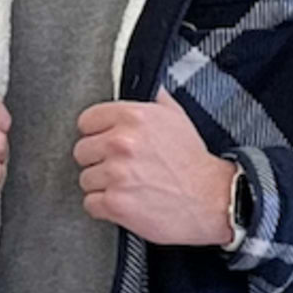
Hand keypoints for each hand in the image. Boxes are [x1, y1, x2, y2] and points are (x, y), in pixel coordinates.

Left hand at [74, 94, 241, 248]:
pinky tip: (124, 201)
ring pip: (85, 179)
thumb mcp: (177, 118)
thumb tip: (147, 85)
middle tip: (118, 167)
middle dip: (98, 160)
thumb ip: (155, 100)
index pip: (86, 121)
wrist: (210, 200)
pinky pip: (91, 203)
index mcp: (133, 118)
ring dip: (102, 185)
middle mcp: (121, 144)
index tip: (104, 141)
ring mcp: (116, 175)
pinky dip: (104, 207)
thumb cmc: (194, 163)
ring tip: (126, 185)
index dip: (96, 133)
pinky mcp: (115, 203)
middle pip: (82, 151)